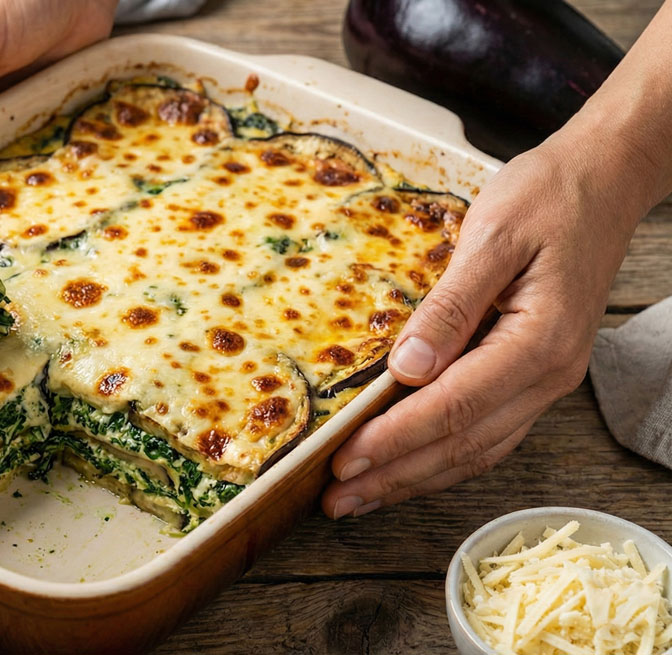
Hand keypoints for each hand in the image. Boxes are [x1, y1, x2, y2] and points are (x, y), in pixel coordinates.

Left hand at [321, 136, 642, 518]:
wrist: (605, 180)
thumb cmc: (549, 197)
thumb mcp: (491, 235)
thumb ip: (449, 306)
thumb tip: (407, 368)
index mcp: (538, 341)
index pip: (453, 408)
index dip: (394, 440)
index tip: (344, 460)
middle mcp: (549, 373)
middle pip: (463, 444)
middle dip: (395, 476)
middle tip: (337, 500)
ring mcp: (547, 379)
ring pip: (477, 449)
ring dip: (416, 478)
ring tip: (360, 497)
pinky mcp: (536, 374)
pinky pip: (489, 432)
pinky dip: (444, 457)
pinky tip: (408, 467)